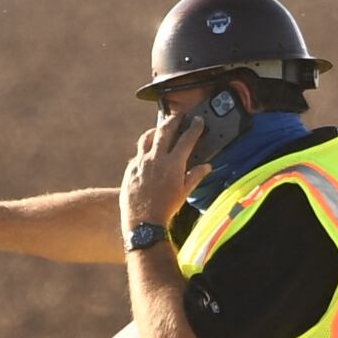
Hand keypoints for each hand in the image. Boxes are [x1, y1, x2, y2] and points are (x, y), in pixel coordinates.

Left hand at [119, 111, 199, 238]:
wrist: (143, 221)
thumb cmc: (166, 208)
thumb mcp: (184, 192)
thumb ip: (195, 176)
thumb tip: (206, 166)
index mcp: (173, 164)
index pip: (186, 139)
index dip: (194, 127)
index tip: (198, 121)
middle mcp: (156, 158)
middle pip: (165, 130)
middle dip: (174, 120)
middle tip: (179, 116)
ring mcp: (141, 162)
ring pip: (147, 137)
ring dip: (155, 130)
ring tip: (160, 129)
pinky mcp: (130, 168)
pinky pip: (138, 152)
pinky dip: (145, 149)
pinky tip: (148, 152)